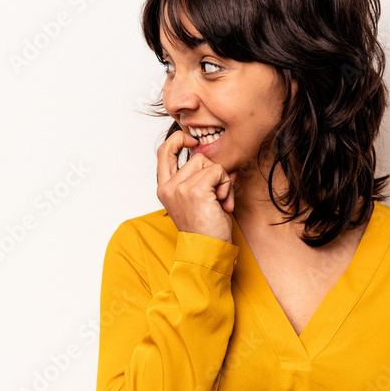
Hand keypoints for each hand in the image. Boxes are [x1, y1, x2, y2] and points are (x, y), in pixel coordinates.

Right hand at [156, 129, 238, 243]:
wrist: (207, 251)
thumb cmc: (205, 229)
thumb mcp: (199, 199)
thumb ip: (203, 178)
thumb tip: (224, 163)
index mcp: (165, 189)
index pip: (163, 151)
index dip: (178, 139)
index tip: (192, 140)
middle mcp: (169, 187)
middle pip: (196, 157)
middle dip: (213, 172)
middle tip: (218, 194)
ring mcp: (180, 188)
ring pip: (209, 163)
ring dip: (221, 180)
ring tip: (220, 202)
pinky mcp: (195, 190)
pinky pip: (218, 172)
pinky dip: (226, 185)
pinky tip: (223, 203)